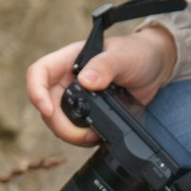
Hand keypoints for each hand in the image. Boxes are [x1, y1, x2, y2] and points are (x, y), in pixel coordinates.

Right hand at [24, 26, 178, 148]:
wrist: (154, 66)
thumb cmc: (137, 53)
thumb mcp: (124, 56)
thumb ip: (106, 66)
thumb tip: (85, 80)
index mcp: (69, 60)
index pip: (39, 73)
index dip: (36, 92)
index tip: (48, 110)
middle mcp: (67, 79)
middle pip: (47, 104)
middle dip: (59, 125)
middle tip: (83, 135)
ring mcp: (75, 97)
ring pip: (57, 120)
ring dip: (70, 134)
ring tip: (93, 137)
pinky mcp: (86, 112)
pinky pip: (74, 128)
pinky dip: (81, 137)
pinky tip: (97, 136)